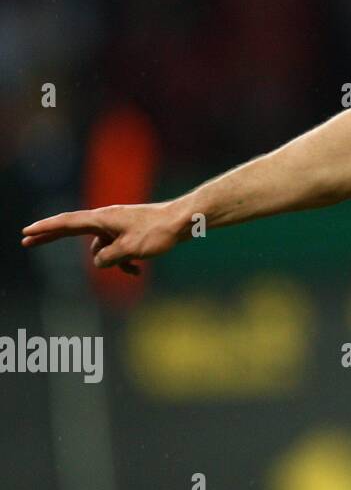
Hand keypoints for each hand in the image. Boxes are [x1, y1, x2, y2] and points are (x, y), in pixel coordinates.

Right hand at [21, 203, 186, 274]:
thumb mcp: (129, 249)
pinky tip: (138, 271)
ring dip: (114, 262)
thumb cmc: (158, 232)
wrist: (185, 222)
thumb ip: (108, 258)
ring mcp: (119, 226)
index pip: (67, 223)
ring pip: (103, 249)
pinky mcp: (131, 233)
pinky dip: (124, 261)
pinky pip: (118, 250)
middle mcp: (107, 219)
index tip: (26, 232)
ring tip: (135, 266)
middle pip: (73, 230)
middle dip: (52, 238)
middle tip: (27, 241)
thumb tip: (98, 262)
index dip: (45, 229)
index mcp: (102, 218)